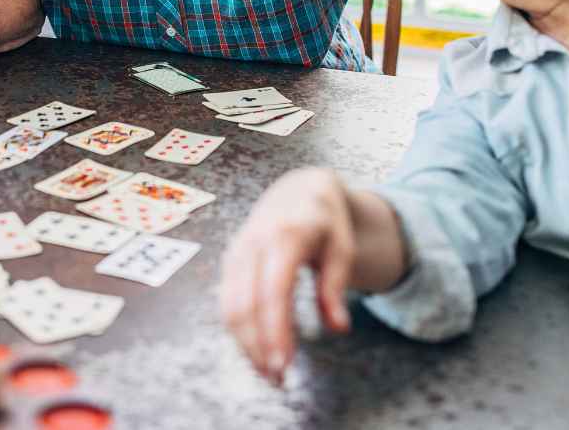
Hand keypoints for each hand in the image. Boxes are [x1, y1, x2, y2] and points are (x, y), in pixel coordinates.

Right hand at [220, 168, 355, 384]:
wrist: (298, 190)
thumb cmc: (325, 221)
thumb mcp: (342, 248)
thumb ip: (335, 287)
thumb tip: (338, 328)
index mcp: (285, 235)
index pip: (273, 291)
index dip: (275, 331)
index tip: (284, 364)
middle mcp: (253, 242)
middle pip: (244, 304)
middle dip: (257, 346)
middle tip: (277, 379)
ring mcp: (237, 251)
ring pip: (229, 306)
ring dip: (245, 344)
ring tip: (268, 372)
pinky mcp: (229, 261)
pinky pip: (226, 301)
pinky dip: (238, 331)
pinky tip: (256, 350)